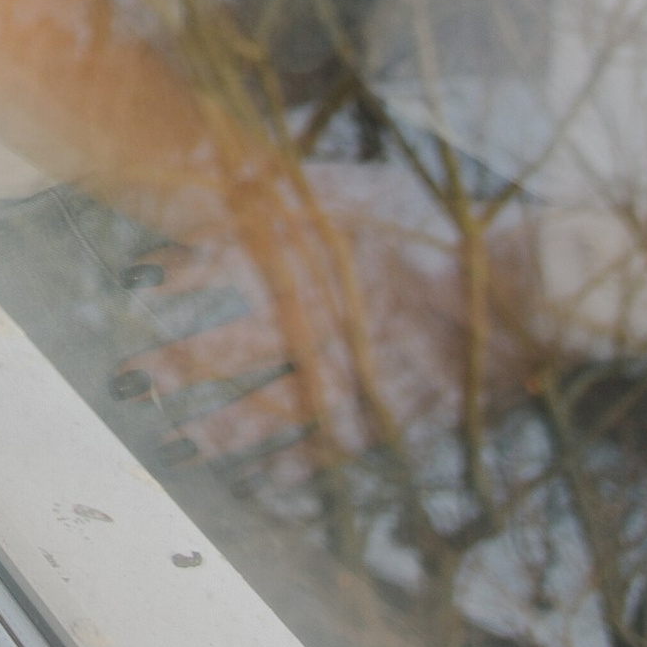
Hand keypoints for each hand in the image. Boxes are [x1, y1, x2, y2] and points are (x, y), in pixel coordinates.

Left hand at [120, 155, 528, 468]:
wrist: (518, 292)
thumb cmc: (434, 228)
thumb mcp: (355, 188)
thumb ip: (283, 182)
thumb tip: (205, 161)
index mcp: (310, 257)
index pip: (221, 261)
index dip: (172, 271)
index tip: (132, 279)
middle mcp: (317, 318)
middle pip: (229, 348)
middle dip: (173, 368)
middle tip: (127, 384)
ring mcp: (350, 374)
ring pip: (268, 411)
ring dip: (217, 433)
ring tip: (174, 447)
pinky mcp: (386, 417)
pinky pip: (326, 454)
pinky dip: (289, 471)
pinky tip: (255, 485)